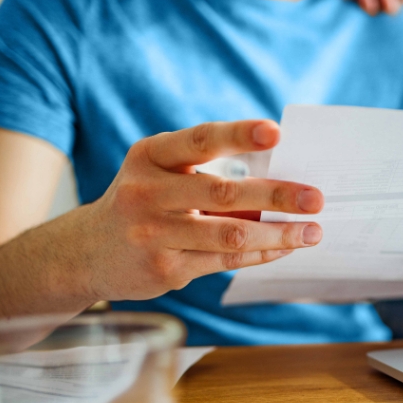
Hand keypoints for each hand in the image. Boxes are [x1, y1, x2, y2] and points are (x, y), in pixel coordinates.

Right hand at [77, 120, 324, 300]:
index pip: (199, 140)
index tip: (276, 133)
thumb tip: (279, 181)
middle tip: (316, 198)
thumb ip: (205, 171)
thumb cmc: (142, 202)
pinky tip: (284, 247)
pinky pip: (224, 259)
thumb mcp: (159, 173)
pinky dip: (260, 252)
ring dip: (278, 233)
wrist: (87, 251)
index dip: (238, 135)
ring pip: (230, 233)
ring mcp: (154, 233)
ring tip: (312, 231)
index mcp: (149, 156)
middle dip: (276, 195)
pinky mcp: (164, 269)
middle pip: (223, 192)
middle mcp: (147, 192)